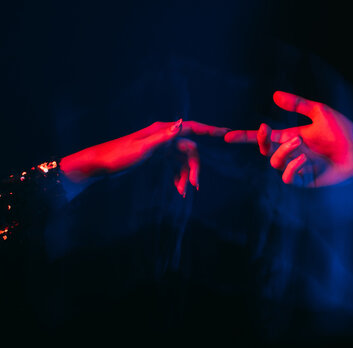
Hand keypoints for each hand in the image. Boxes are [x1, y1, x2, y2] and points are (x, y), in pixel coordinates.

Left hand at [60, 120, 228, 195]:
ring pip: (183, 160)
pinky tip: (178, 189)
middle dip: (194, 167)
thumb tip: (183, 123)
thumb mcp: (142, 148)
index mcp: (163, 131)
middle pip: (190, 150)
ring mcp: (161, 148)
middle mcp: (164, 137)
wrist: (99, 164)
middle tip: (194, 186)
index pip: (192, 128)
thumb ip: (164, 137)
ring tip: (184, 193)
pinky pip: (174, 166)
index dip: (210, 130)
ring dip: (186, 175)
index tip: (227, 133)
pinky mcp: (156, 157)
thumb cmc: (118, 155)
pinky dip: (178, 177)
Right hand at [225, 91, 352, 186]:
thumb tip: (274, 96)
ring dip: (283, 152)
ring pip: (275, 164)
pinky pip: (289, 178)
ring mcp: (298, 168)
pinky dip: (292, 167)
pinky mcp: (306, 180)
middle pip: (266, 152)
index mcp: (291, 138)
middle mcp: (292, 154)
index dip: (245, 138)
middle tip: (273, 131)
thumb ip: (297, 104)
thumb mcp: (318, 112)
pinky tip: (304, 159)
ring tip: (300, 144)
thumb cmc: (342, 131)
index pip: (264, 139)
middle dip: (265, 142)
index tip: (227, 136)